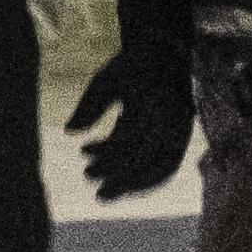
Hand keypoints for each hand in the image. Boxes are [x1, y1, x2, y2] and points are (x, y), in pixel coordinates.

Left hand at [68, 37, 193, 201]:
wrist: (165, 58)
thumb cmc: (132, 67)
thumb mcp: (108, 79)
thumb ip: (90, 104)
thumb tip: (69, 131)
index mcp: (155, 103)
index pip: (131, 138)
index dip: (106, 152)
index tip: (83, 156)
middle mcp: (173, 121)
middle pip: (147, 158)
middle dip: (116, 175)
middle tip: (87, 178)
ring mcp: (181, 133)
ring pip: (160, 169)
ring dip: (132, 185)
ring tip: (104, 194)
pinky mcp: (182, 142)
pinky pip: (167, 168)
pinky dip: (145, 181)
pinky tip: (122, 185)